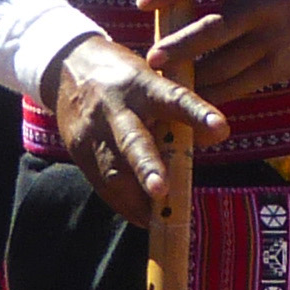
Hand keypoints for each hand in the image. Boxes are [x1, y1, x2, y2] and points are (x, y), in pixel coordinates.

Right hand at [45, 35, 226, 226]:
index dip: (197, 113)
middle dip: (148, 168)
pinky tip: (144, 218)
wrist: (68, 66)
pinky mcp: (79, 151)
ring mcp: (93, 132)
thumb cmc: (126, 76)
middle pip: (133, 141)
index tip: (221, 129)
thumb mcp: (153, 78)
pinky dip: (125, 204)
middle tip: (162, 191)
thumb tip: (215, 138)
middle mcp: (115, 109)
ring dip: (137, 200)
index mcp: (141, 84)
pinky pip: (103, 185)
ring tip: (159, 222)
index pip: (174, 97)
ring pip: (113, 171)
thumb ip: (180, 107)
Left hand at [139, 0, 289, 104]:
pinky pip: (238, 85)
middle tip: (152, 57)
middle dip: (181, 46)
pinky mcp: (279, 67)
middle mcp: (260, 7)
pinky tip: (191, 96)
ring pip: (223, 65)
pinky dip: (212, 93)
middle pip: (214, 29)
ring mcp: (272, 40)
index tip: (143, 1)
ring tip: (164, 82)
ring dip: (191, 76)